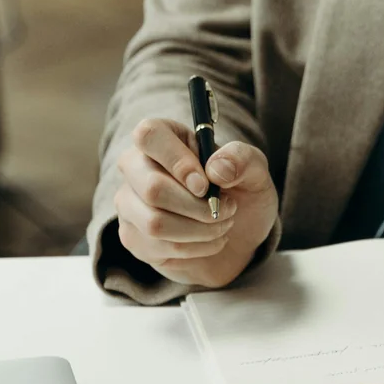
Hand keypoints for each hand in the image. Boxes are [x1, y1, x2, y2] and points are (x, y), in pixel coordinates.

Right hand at [111, 117, 278, 288]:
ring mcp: (129, 203)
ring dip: (201, 230)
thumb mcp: (254, 171)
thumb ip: (241, 160)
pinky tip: (209, 240)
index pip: (149, 135)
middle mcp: (136, 166)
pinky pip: (159, 247)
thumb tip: (216, 169)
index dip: (177, 161)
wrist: (237, 235)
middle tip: (227, 209)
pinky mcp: (133, 237)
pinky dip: (196, 248)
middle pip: (152, 188)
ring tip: (222, 225)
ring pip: (155, 223)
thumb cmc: (239, 193)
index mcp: (162, 137)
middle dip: (198, 207)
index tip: (205, 185)